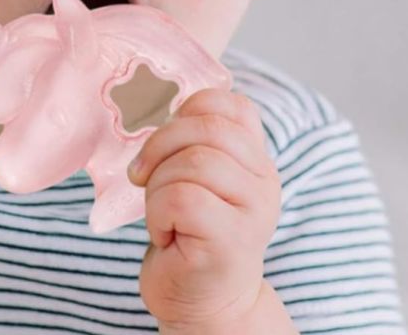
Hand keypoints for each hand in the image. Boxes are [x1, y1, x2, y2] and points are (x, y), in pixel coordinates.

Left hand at [128, 88, 281, 331]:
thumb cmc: (188, 238)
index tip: (165, 145)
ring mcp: (253, 211)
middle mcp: (264, 181)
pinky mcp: (232, 240)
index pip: (230, 104)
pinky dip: (157, 214)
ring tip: (162, 214)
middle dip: (160, 146)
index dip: (186, 113)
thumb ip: (192, 144)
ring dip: (158, 187)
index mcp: (255, 159)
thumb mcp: (194, 181)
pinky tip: (165, 235)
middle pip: (208, 128)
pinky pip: (180, 198)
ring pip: (192, 162)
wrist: (203, 304)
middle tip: (143, 176)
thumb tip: (154, 105)